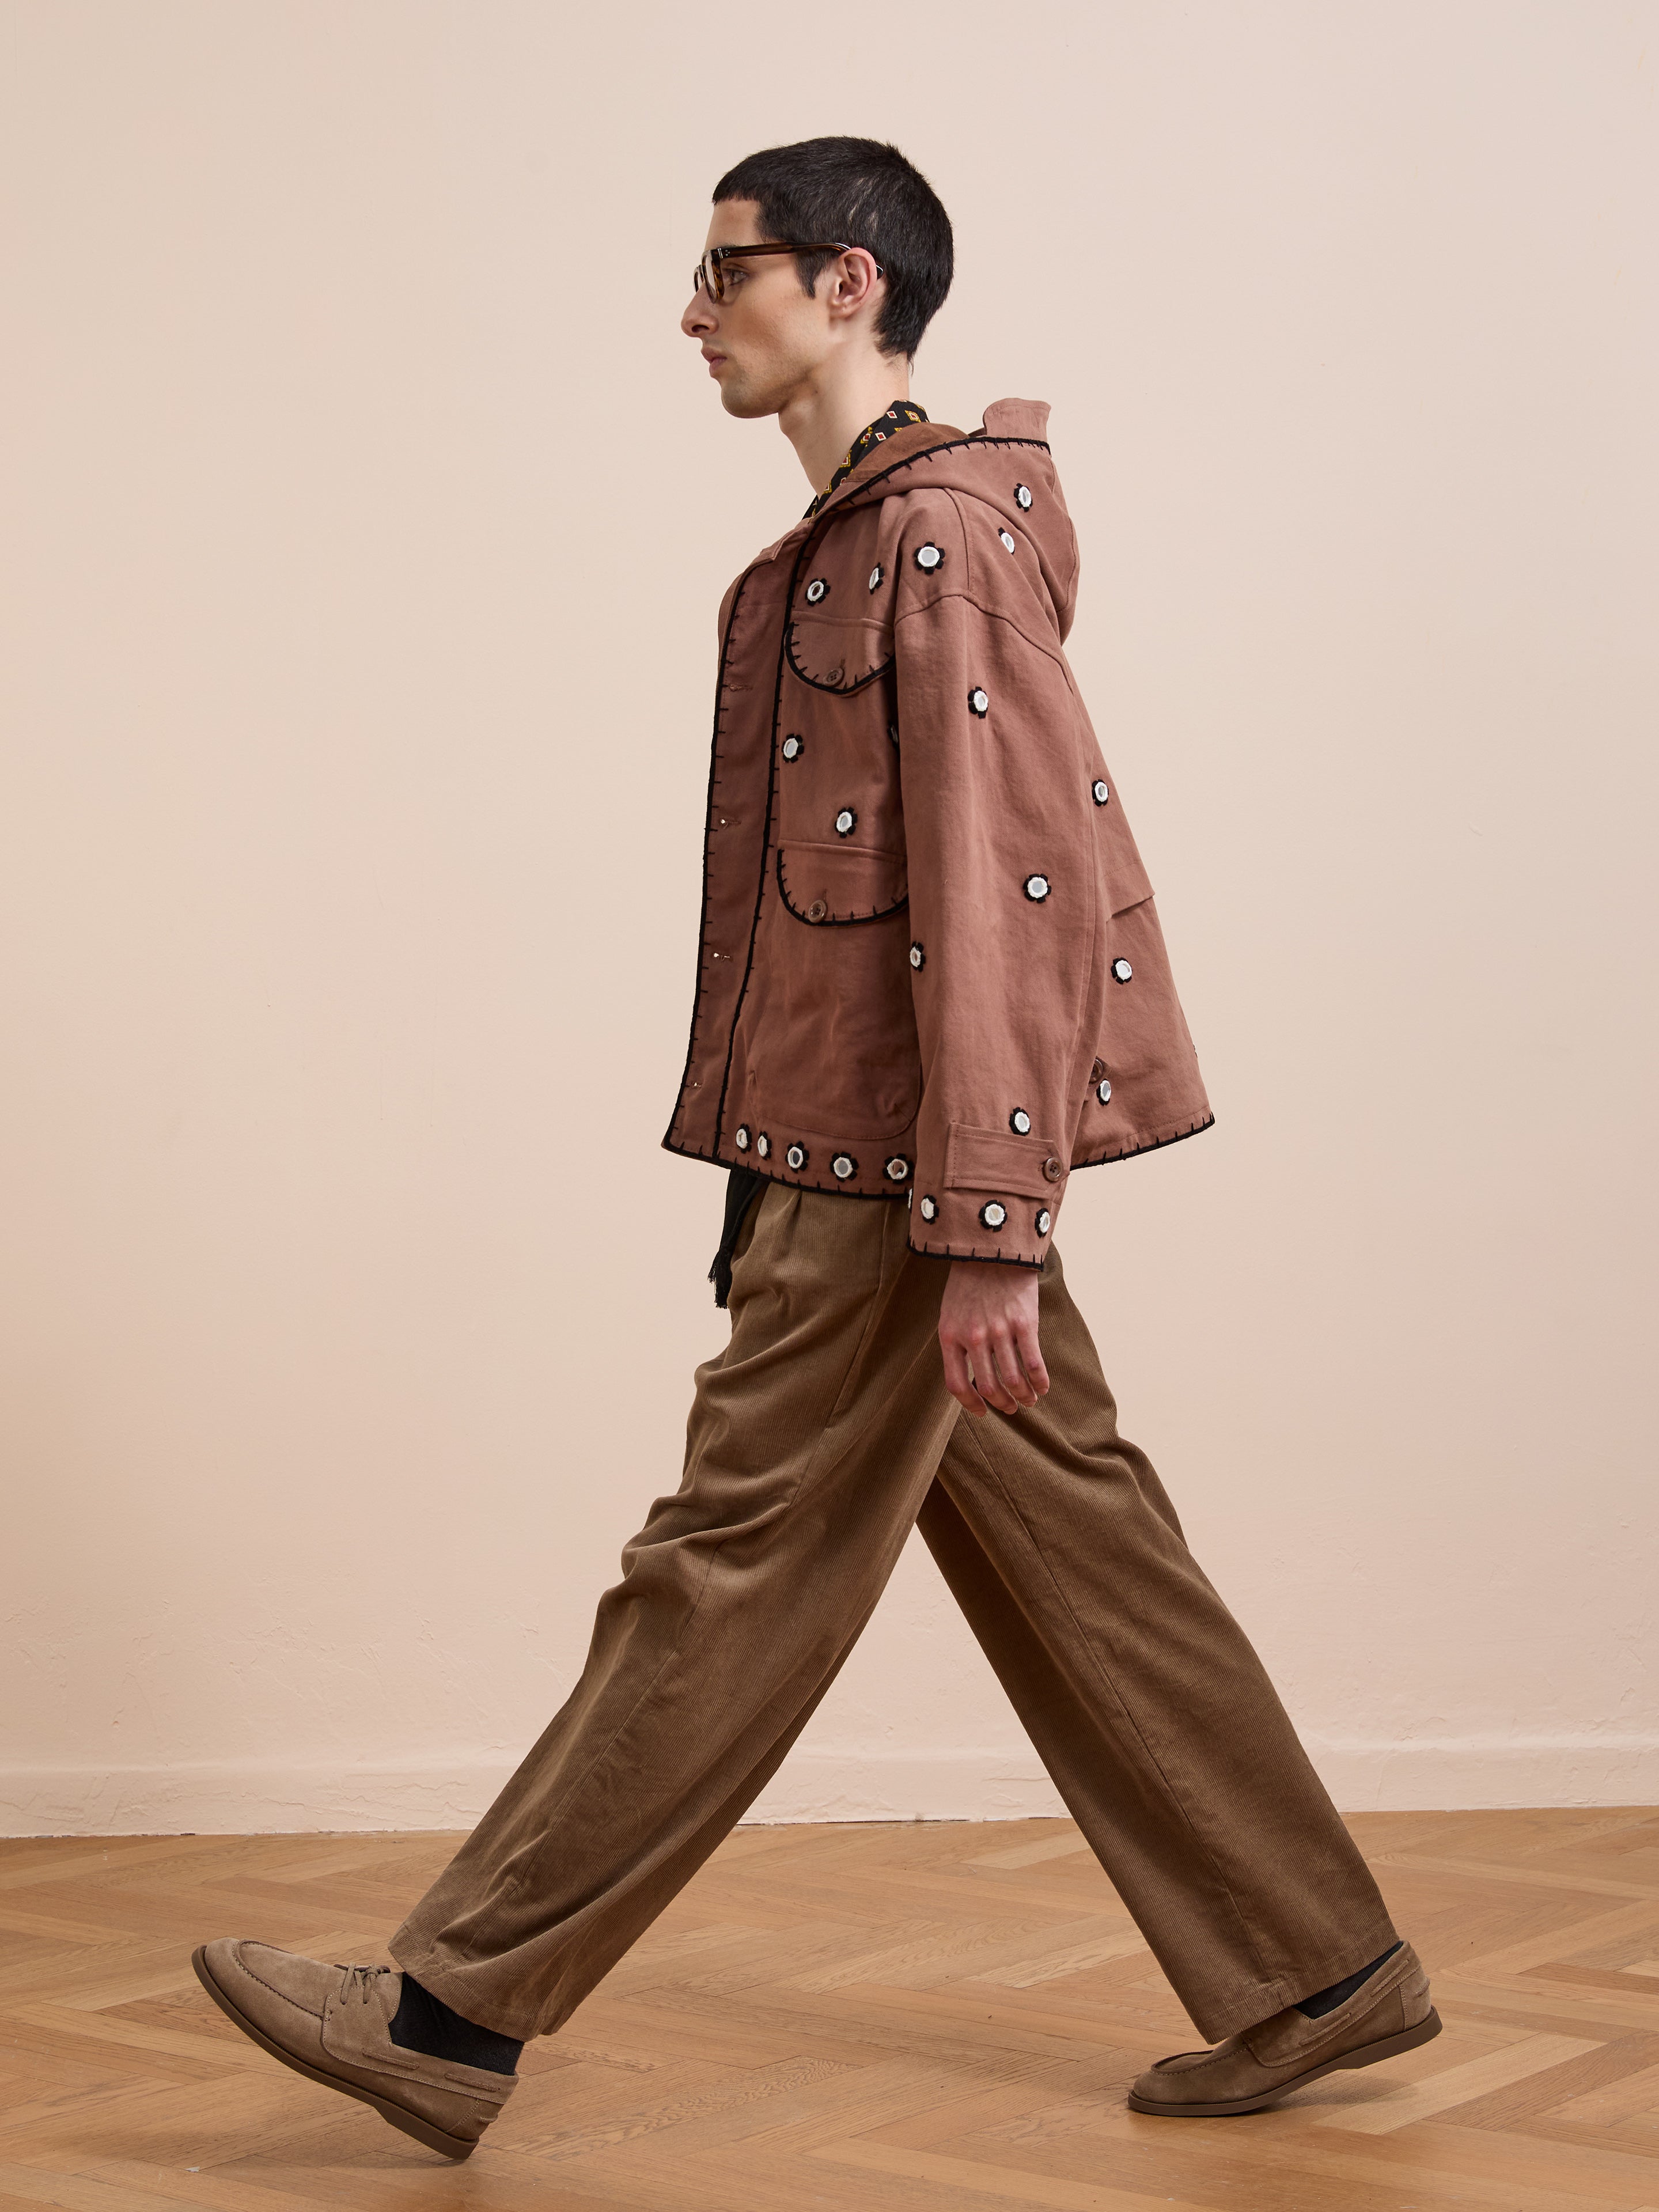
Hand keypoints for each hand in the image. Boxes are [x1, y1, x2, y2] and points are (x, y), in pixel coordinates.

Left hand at [938, 1258, 1049, 1416]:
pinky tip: (1043, 1387)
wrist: (993, 1249)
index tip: (982, 1411)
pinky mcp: (1024, 1323)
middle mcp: (973, 1337)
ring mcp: (999, 1331)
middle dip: (1002, 1404)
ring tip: (1030, 1400)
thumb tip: (970, 1375)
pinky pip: (1033, 1363)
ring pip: (1013, 1380)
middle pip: (988, 1387)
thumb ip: (957, 1342)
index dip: (970, 1404)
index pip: (957, 1384)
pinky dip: (1040, 1381)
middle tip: (1011, 1408)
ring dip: (1023, 1396)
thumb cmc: (969, 1282)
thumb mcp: (951, 1312)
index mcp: (950, 1336)